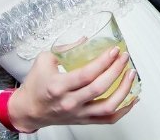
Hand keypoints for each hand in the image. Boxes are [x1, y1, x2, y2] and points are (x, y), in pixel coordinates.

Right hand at [8, 47, 137, 130]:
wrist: (27, 110)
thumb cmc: (35, 85)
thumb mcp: (45, 60)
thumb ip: (66, 48)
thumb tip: (86, 39)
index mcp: (58, 86)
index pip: (86, 74)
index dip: (104, 62)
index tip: (114, 51)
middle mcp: (69, 102)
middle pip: (99, 88)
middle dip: (116, 70)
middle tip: (124, 58)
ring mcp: (78, 114)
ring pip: (108, 107)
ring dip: (124, 90)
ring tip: (131, 74)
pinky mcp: (84, 120)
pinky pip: (108, 119)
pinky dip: (124, 109)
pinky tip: (132, 97)